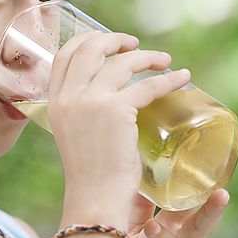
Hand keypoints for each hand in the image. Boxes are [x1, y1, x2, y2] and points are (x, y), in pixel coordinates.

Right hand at [48, 30, 190, 204]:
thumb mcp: (76, 133)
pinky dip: (168, 80)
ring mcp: (90, 101)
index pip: (64, 54)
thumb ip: (84, 109)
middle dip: (115, 39)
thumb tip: (111, 91)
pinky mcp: (115, 110)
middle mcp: (69, 96)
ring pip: (121, 61)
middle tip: (134, 45)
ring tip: (163, 60)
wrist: (95, 198)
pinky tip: (181, 78)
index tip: (107, 41)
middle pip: (90, 47)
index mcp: (55, 101)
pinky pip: (147, 85)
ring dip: (146, 56)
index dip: (87, 40)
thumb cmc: (91, 172)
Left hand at [125, 188, 229, 237]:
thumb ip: (140, 209)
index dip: (196, 191)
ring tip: (151, 227)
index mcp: (176, 232)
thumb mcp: (138, 235)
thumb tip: (136, 178)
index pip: (188, 207)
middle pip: (199, 228)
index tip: (202, 170)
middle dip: (211, 212)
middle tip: (222, 195)